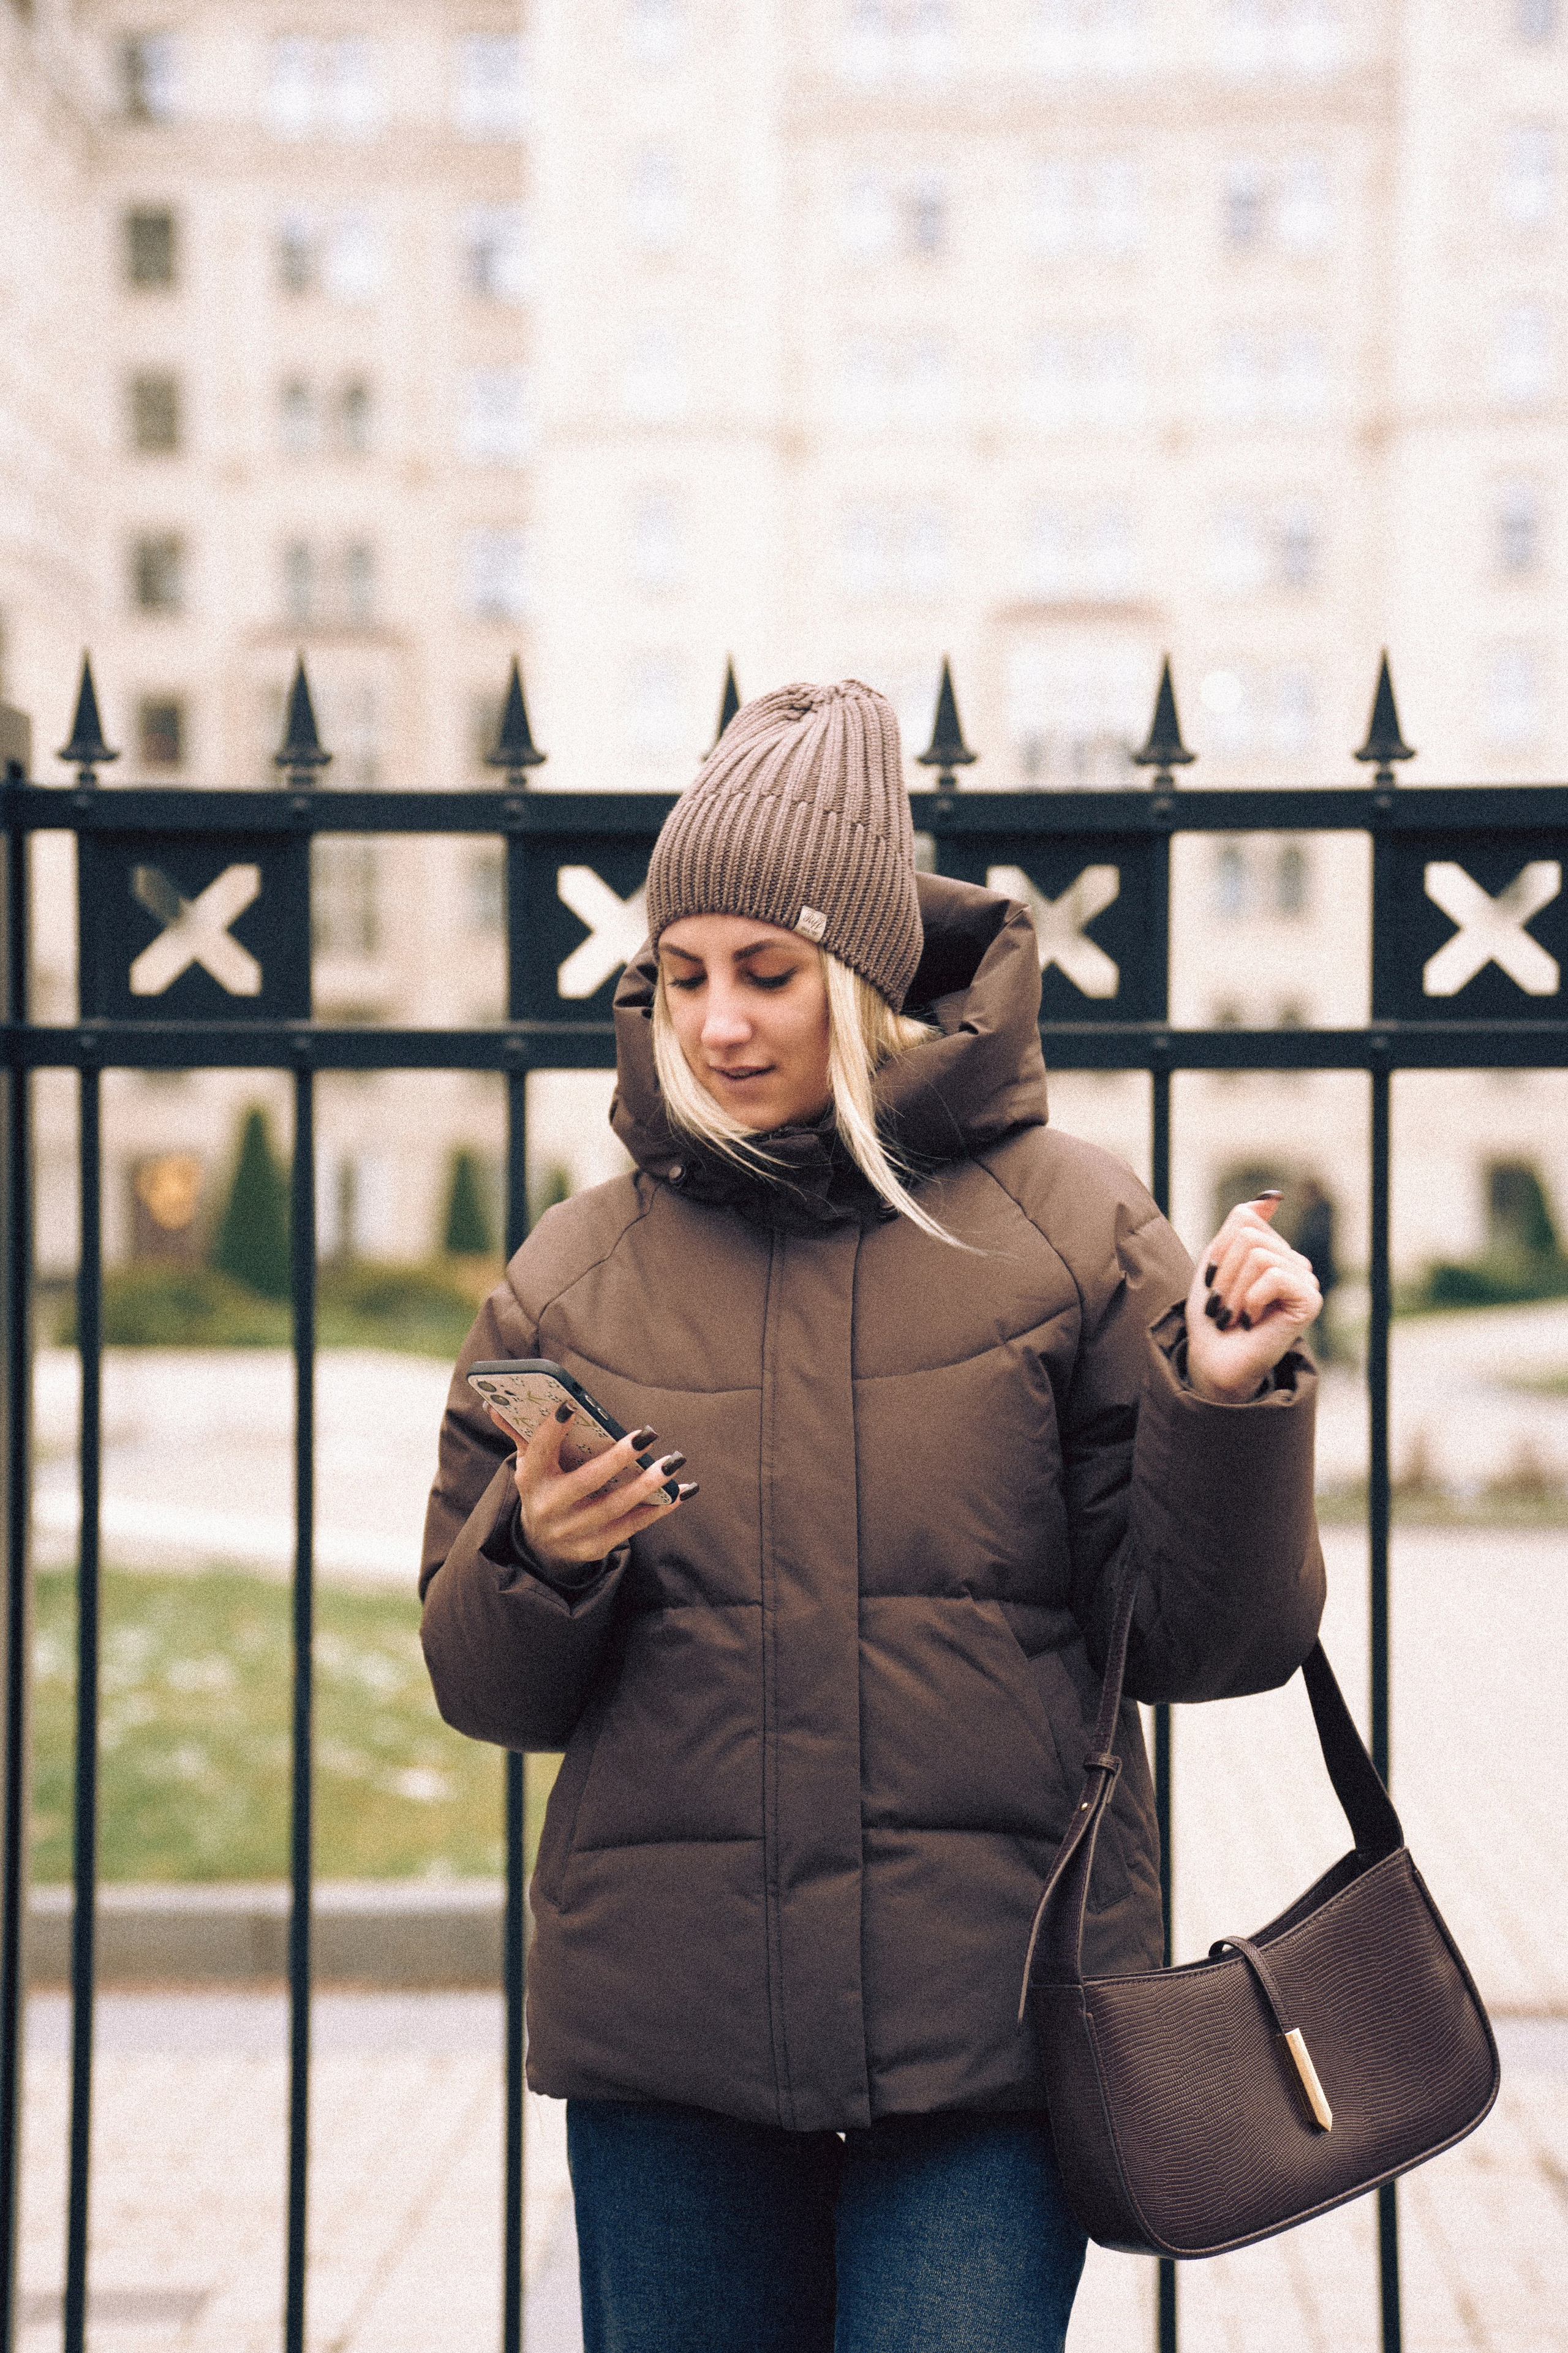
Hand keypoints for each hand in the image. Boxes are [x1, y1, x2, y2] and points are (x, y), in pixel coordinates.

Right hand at [492, 1403, 695, 1574]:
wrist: (542, 1544)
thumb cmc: (543, 1487)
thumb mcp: (529, 1462)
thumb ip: (521, 1432)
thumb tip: (496, 1403)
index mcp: (530, 1479)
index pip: (538, 1450)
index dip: (552, 1428)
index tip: (572, 1405)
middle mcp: (548, 1508)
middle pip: (586, 1481)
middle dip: (618, 1458)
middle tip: (648, 1434)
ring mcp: (571, 1531)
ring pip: (614, 1507)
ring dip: (647, 1484)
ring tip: (673, 1461)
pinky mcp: (593, 1547)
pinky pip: (631, 1528)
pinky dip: (657, 1509)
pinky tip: (680, 1492)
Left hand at [1184, 1193, 1321, 1404]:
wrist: (1213, 1361)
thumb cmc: (1213, 1315)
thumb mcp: (1217, 1261)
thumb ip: (1240, 1225)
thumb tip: (1274, 1195)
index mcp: (1273, 1250)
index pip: (1245, 1218)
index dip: (1219, 1250)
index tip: (1215, 1283)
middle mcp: (1294, 1261)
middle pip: (1249, 1235)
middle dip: (1224, 1273)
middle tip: (1224, 1306)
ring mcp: (1305, 1279)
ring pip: (1258, 1255)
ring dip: (1234, 1291)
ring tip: (1236, 1316)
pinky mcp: (1310, 1299)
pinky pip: (1273, 1275)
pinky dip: (1252, 1299)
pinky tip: (1253, 1321)